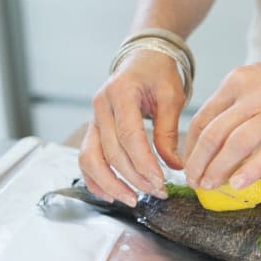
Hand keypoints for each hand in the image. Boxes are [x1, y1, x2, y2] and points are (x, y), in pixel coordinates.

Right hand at [78, 50, 184, 205]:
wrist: (141, 59)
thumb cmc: (158, 75)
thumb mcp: (171, 97)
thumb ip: (169, 132)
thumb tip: (174, 166)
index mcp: (121, 93)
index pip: (129, 136)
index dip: (143, 163)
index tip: (160, 181)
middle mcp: (101, 107)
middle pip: (111, 152)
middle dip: (134, 177)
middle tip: (157, 193)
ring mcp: (93, 119)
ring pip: (90, 159)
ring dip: (110, 184)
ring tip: (132, 200)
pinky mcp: (94, 130)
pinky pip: (86, 159)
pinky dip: (95, 179)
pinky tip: (111, 194)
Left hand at [182, 41, 260, 189]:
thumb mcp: (259, 80)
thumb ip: (237, 104)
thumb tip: (215, 138)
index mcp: (238, 81)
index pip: (203, 119)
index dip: (191, 147)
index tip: (188, 165)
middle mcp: (252, 94)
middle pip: (214, 133)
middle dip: (199, 162)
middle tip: (194, 182)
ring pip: (237, 143)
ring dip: (218, 169)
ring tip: (210, 186)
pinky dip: (252, 169)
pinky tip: (239, 183)